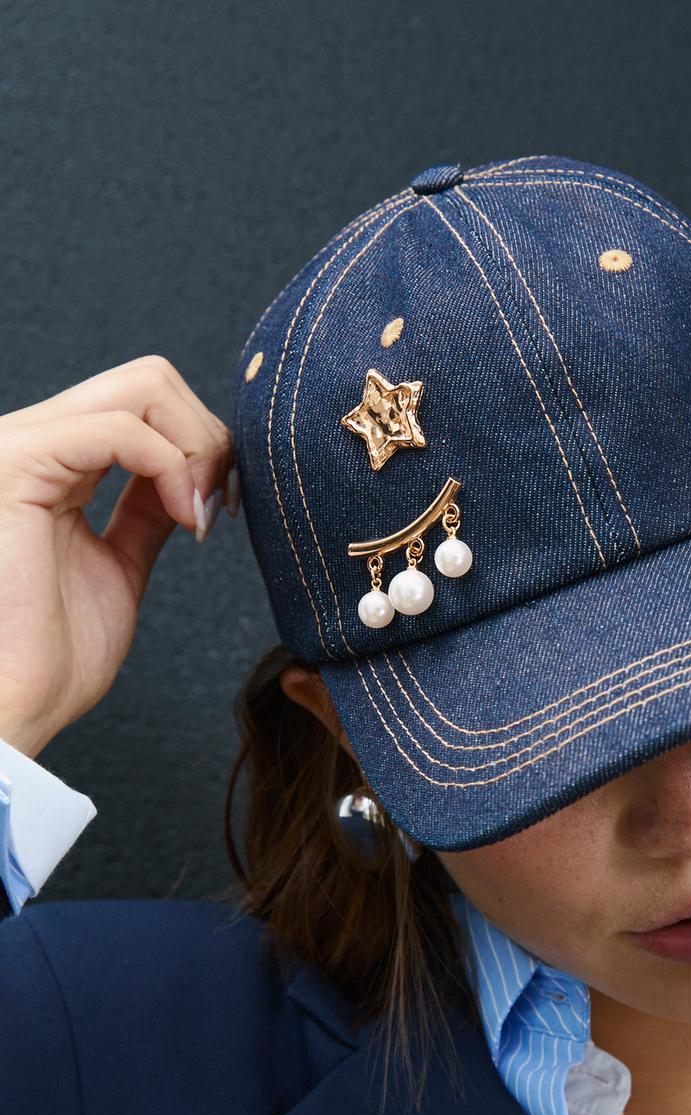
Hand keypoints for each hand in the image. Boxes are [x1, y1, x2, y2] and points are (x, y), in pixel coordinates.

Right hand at [0, 354, 235, 756]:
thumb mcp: (120, 565)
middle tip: (214, 508)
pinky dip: (174, 468)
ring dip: (197, 450)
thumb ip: (146, 511)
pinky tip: (186, 519)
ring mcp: (19, 444)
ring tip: (199, 517)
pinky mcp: (18, 463)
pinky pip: (122, 430)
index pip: (142, 402)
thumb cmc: (55, 656)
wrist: (17, 704)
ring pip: (143, 386)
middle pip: (148, 379)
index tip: (217, 512)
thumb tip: (189, 475)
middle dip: (206, 437)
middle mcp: (28, 440)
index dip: (200, 445)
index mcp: (48, 462)